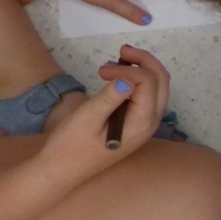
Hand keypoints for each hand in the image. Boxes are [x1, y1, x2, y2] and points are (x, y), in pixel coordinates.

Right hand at [35, 45, 171, 183]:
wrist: (58, 172)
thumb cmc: (70, 145)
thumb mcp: (88, 118)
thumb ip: (110, 97)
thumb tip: (128, 79)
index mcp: (142, 122)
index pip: (148, 82)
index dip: (128, 69)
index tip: (101, 70)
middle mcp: (151, 123)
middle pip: (161, 81)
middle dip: (144, 61)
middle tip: (121, 50)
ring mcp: (145, 125)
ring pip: (157, 88)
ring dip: (142, 70)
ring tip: (120, 59)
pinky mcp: (136, 125)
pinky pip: (147, 97)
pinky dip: (137, 82)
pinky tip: (120, 77)